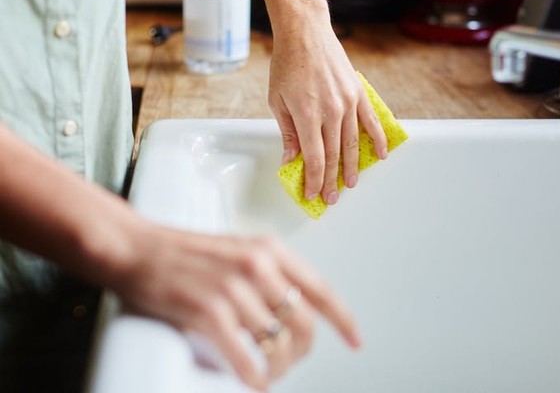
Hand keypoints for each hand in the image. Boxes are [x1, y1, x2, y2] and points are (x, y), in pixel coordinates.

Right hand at [111, 222, 360, 390]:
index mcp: (268, 249)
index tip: (354, 339)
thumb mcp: (237, 250)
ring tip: (271, 372)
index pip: (320, 288)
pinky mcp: (209, 310)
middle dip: (303, 350)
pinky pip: (245, 355)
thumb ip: (268, 273)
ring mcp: (233, 287)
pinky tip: (255, 381)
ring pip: (277, 341)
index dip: (342, 319)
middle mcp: (257, 265)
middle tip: (294, 361)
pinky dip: (254, 375)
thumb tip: (291, 309)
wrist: (137, 248)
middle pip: (303, 321)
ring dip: (278, 366)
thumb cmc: (184, 253)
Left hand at [268, 14, 388, 204]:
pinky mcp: (358, 93)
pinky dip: (377, 139)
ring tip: (351, 183)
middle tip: (331, 197)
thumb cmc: (286, 64)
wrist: (305, 32)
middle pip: (334, 155)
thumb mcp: (277, 101)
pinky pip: (370, 121)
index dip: (314, 180)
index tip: (313, 194)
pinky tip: (380, 155)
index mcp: (307, 115)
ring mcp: (347, 102)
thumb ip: (288, 133)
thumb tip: (291, 160)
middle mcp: (330, 111)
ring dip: (352, 166)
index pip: (314, 158)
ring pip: (353, 143)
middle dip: (331, 180)